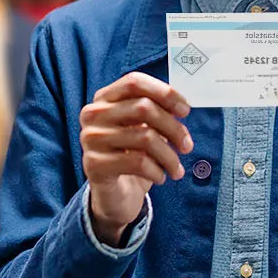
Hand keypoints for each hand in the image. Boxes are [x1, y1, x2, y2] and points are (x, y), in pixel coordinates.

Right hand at [80, 72, 192, 244]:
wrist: (115, 194)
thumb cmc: (133, 156)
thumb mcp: (146, 129)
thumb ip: (158, 113)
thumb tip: (181, 107)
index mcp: (104, 98)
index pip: (134, 82)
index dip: (164, 93)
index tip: (185, 110)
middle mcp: (92, 114)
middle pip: (143, 108)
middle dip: (173, 128)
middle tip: (187, 146)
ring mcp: (90, 139)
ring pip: (145, 137)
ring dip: (169, 156)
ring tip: (177, 169)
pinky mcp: (94, 164)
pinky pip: (137, 162)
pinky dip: (157, 171)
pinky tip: (161, 177)